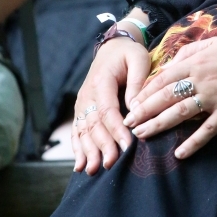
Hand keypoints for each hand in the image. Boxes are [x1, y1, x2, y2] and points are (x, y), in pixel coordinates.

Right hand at [71, 37, 150, 174]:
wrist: (112, 47)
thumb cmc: (129, 54)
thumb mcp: (139, 59)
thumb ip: (138, 83)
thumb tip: (137, 109)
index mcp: (101, 81)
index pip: (108, 110)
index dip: (116, 129)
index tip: (127, 146)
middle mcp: (87, 94)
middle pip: (94, 124)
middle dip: (102, 146)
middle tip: (112, 164)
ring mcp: (82, 103)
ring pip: (83, 130)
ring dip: (88, 151)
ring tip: (94, 169)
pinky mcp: (82, 110)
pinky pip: (77, 131)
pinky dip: (78, 148)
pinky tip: (80, 165)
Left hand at [123, 33, 216, 159]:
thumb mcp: (215, 42)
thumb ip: (191, 51)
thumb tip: (170, 64)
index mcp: (197, 61)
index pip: (163, 78)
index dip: (145, 91)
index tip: (132, 103)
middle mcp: (202, 79)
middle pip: (166, 96)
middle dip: (144, 110)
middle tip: (128, 123)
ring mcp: (215, 96)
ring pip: (180, 113)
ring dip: (159, 124)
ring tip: (142, 135)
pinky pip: (208, 130)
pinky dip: (194, 143)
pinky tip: (180, 154)